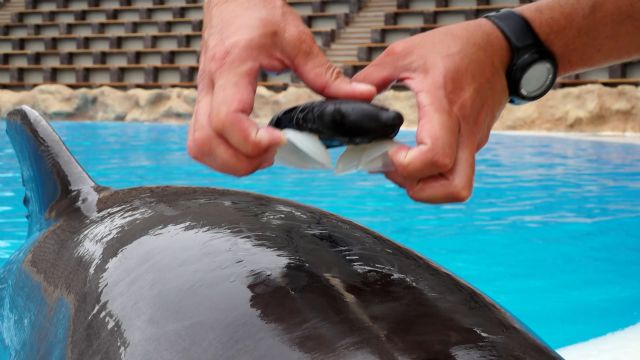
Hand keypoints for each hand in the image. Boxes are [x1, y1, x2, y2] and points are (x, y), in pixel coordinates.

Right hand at [189, 0, 376, 175]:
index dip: (253, 142)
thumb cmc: (256, 10)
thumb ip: (327, 74)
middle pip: (205, 143)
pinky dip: (223, 152)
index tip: (281, 141)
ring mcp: (203, 95)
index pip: (227, 120)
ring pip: (198, 145)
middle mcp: (210, 86)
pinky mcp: (206, 101)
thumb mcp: (296, 39)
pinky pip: (201, 138)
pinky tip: (250, 145)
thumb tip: (362, 96)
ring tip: (263, 152)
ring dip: (230, 161)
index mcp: (231, 68)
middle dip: (242, 161)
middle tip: (274, 152)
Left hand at [354, 19, 509, 202]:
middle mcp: (465, 132)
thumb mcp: (405, 53)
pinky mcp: (474, 144)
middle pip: (454, 188)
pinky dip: (433, 173)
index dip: (406, 166)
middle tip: (393, 167)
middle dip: (418, 188)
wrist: (500, 47)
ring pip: (457, 186)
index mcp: (446, 108)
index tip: (387, 151)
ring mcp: (474, 141)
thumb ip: (372, 77)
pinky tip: (414, 153)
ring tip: (404, 165)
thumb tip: (350, 98)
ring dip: (427, 187)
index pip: (435, 157)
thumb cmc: (457, 47)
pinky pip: (456, 172)